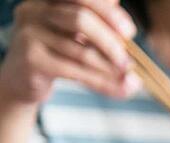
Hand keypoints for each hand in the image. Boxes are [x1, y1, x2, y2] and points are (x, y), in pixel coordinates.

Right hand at [0, 0, 137, 105]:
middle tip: (128, 61)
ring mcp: (30, 34)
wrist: (22, 79)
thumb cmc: (55, 53)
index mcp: (48, 0)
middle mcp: (34, 10)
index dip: (108, 12)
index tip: (129, 31)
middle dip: (110, 41)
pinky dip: (103, 83)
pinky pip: (75, 71)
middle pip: (80, 19)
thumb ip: (97, 26)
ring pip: (81, 51)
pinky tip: (120, 90)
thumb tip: (127, 30)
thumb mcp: (74, 35)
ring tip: (130, 80)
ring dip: (111, 69)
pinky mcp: (31, 59)